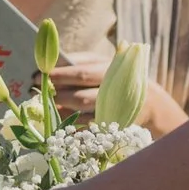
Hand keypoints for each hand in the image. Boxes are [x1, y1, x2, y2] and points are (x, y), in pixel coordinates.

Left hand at [48, 65, 188, 135]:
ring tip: (45, 103)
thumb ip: (80, 61)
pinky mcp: (111, 128)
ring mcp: (113, 113)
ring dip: (60, 110)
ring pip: (82, 116)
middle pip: (80, 97)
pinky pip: (86, 129)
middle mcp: (113, 93)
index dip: (59, 75)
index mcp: (110, 71)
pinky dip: (70, 125)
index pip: (81, 73)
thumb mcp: (104, 63)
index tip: (39, 75)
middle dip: (57, 95)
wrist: (151, 102)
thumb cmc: (118, 77)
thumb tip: (51, 63)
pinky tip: (57, 118)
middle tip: (37, 91)